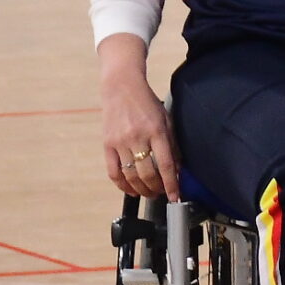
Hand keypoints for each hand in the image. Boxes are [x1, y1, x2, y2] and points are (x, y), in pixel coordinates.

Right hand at [100, 55, 177, 200]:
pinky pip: (113, 171)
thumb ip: (172, 144)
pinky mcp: (107, 144)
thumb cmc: (146, 102)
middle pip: (148, 174)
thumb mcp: (166, 119)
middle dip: (157, 189)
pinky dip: (122, 185)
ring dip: (141, 190)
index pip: (166, 165)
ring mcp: (120, 142)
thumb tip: (177, 169)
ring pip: (131, 176)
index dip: (172, 185)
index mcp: (156, 131)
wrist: (121, 87)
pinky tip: (130, 190)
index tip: (175, 197)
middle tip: (161, 193)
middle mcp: (138, 137)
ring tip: (148, 193)